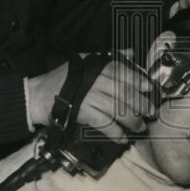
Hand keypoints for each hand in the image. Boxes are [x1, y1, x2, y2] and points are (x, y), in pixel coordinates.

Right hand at [27, 52, 155, 143]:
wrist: (39, 95)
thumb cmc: (63, 78)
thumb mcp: (86, 60)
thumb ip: (110, 58)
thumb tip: (131, 53)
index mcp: (97, 67)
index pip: (122, 72)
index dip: (138, 80)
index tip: (149, 89)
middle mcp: (95, 80)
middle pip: (123, 92)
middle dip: (140, 103)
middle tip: (151, 113)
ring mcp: (89, 96)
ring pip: (117, 109)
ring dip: (131, 120)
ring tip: (140, 127)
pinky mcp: (82, 112)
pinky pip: (104, 123)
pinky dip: (115, 132)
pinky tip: (123, 138)